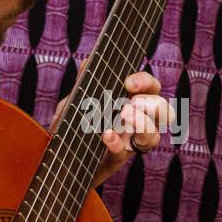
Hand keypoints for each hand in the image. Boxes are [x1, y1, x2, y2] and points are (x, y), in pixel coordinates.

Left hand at [49, 66, 175, 188]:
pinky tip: (106, 136)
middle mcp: (136, 122)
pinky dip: (116, 144)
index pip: (151, 88)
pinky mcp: (115, 159)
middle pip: (163, 110)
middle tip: (132, 103)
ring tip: (125, 115)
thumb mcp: (75, 101)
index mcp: (131, 102)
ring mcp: (128, 142)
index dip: (145, 83)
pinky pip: (124, 153)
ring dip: (143, 125)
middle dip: (152, 104)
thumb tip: (87, 61)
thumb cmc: (72, 125)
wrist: (58, 155)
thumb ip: (83, 84)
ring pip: (153, 136)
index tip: (129, 83)